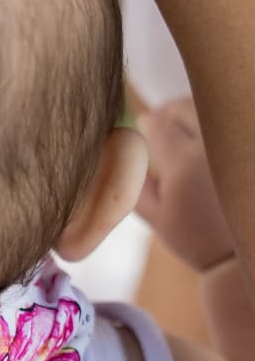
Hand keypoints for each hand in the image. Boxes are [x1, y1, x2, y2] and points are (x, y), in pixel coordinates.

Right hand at [136, 97, 234, 270]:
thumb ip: (133, 180)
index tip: (142, 126)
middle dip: (169, 111)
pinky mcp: (245, 147)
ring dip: (192, 113)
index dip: (146, 124)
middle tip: (161, 122)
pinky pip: (228, 121)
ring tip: (183, 128)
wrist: (239, 253)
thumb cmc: (192, 238)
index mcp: (183, 164)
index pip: (157, 124)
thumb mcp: (153, 215)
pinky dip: (213, 124)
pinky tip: (205, 138)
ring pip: (210, 108)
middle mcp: (212, 147)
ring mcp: (234, 145)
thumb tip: (119, 150)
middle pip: (184, 107)